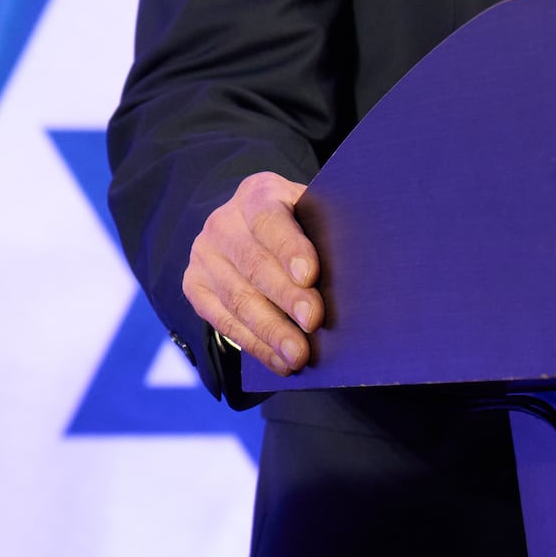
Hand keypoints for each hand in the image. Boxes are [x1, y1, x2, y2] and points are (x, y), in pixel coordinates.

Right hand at [183, 171, 323, 375]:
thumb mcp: (312, 215)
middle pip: (253, 264)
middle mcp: (223, 222)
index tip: (310, 277)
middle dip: (285, 298)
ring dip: (270, 331)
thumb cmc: (299, 228)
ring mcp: (204, 255)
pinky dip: (254, 345)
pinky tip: (279, 362)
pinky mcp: (194, 285)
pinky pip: (222, 321)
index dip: (290, 248)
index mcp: (257, 194)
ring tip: (298, 356)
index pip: (269, 219)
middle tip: (313, 324)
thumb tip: (362, 272)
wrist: (249, 231)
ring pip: (237, 298)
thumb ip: (326, 233)